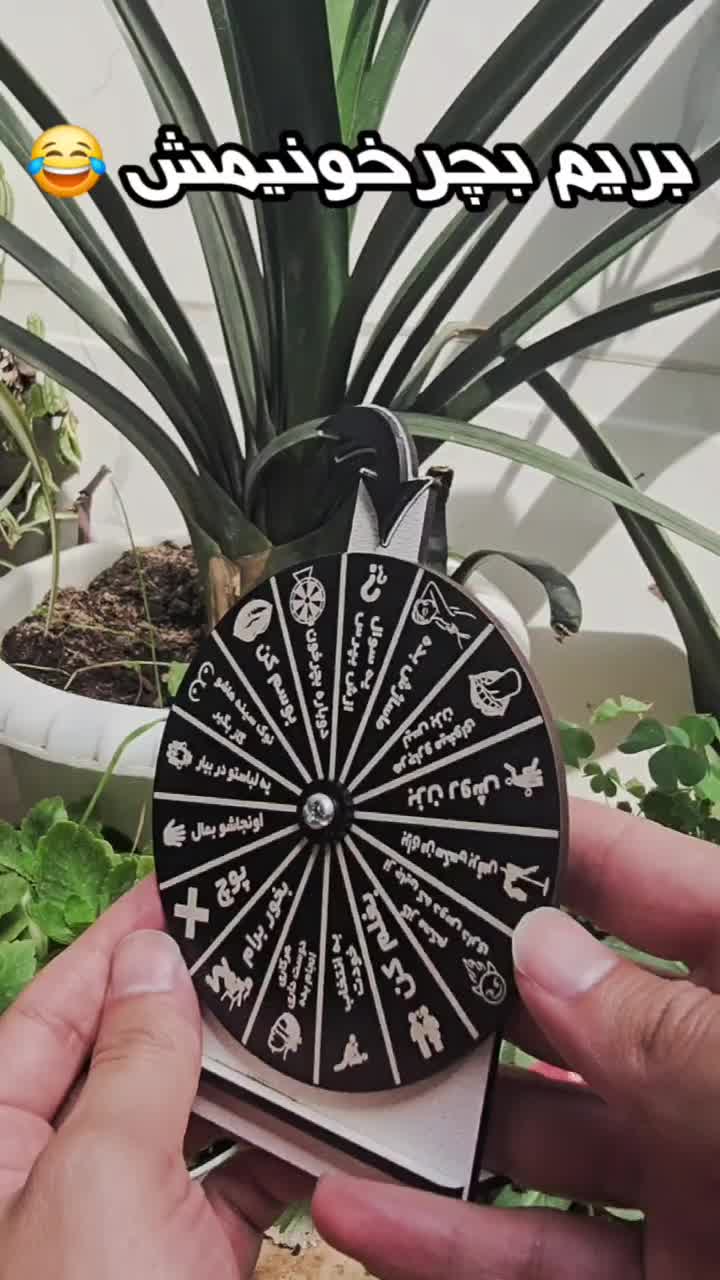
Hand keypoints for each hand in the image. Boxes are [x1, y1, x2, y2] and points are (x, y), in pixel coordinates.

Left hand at [0, 876, 310, 1279]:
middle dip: (190, 1003)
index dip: (114, 943)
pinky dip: (280, 1151)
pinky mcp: (185, 1262)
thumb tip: (155, 959)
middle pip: (126, 1055)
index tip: (173, 888)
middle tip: (248, 943)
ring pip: (188, 1116)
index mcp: (0, 1141)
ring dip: (246, 1079)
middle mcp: (56, 1175)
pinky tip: (316, 1122)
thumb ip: (133, 1061)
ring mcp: (123, 1222)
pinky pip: (236, 1181)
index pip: (54, 1008)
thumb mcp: (103, 1177)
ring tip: (292, 1022)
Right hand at [313, 797, 719, 1278]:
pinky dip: (449, 1240)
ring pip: (531, 1139)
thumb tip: (544, 950)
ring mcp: (685, 1177)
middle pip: (565, 1010)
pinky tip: (366, 1212)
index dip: (553, 844)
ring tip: (333, 1088)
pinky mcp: (660, 1275)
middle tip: (367, 948)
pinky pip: (538, 1254)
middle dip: (465, 986)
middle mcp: (706, 1074)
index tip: (452, 817)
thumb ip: (664, 1028)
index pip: (644, 885)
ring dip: (432, 1125)